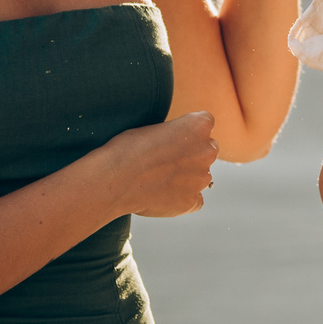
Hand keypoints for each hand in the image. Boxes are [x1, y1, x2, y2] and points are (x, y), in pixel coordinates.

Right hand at [102, 110, 218, 216]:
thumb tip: (181, 146)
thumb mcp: (156, 128)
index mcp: (199, 125)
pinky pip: (194, 200)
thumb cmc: (128, 148)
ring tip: (158, 180)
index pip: (205, 122)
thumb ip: (177, 134)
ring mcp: (202, 178)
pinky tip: (162, 196)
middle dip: (193, 154)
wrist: (115, 179)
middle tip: (166, 161)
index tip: (174, 138)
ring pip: (201, 176)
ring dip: (187, 178)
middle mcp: (207, 150)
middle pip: (207, 150)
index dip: (188, 131)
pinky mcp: (192, 201)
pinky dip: (182, 199)